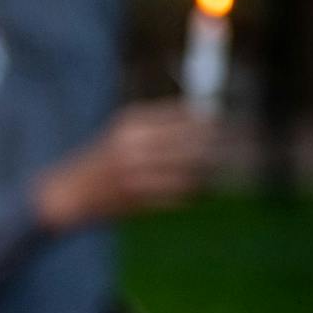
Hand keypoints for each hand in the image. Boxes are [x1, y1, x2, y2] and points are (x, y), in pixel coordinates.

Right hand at [34, 100, 216, 228]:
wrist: (67, 194)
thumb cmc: (100, 161)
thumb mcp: (124, 132)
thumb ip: (160, 123)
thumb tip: (204, 117)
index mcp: (133, 122)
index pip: (186, 114)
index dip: (214, 118)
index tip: (233, 121)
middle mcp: (136, 144)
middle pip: (195, 140)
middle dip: (224, 142)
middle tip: (245, 144)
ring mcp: (138, 173)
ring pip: (192, 169)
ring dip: (212, 170)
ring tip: (226, 169)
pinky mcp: (139, 198)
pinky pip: (180, 194)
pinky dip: (194, 192)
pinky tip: (201, 190)